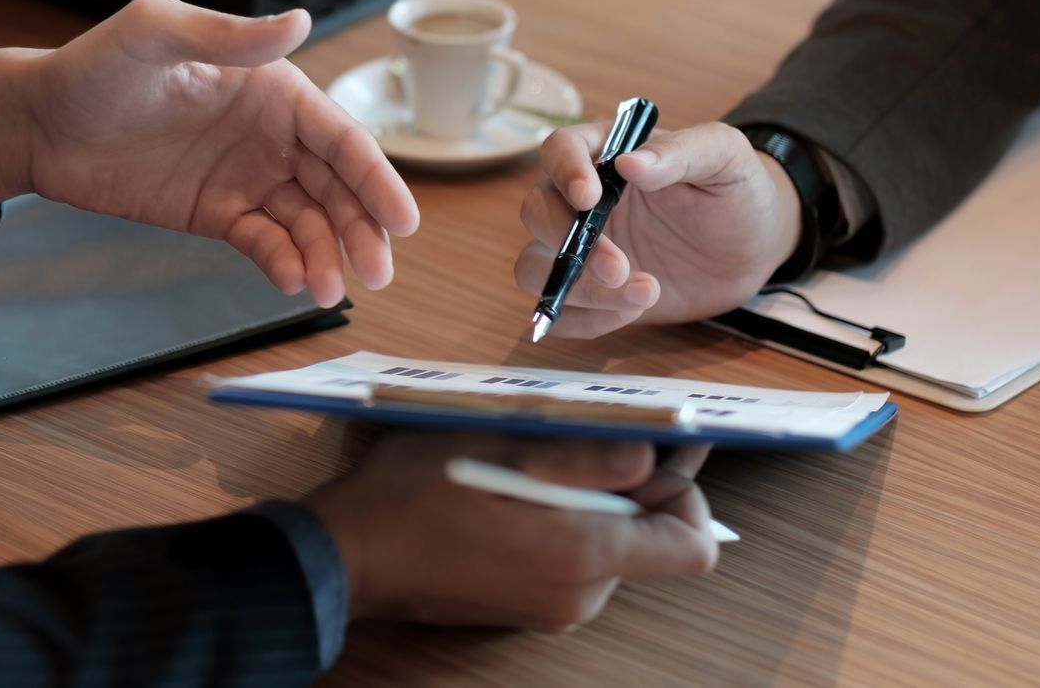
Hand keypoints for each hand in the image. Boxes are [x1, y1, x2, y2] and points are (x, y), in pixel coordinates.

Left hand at [0, 0, 418, 306]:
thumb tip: (300, 21)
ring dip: (326, 255)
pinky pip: (262, 241)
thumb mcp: (156, 33)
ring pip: (306, 222)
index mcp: (272, 87)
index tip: (402, 220)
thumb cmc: (96, 65)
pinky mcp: (217, 213)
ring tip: (330, 290)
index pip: (340, 137)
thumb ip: (227, 35)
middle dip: (363, 229)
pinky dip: (281, 262)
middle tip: (378, 272)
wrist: (40, 122)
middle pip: (337, 187)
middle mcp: (271, 134)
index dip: (376, 178)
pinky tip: (289, 280)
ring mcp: (246, 177)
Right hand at [306, 433, 717, 629]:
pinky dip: (562, 522)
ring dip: (591, 500)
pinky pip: (572, 561)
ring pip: (608, 546)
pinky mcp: (525, 607)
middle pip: (648, 539)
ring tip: (539, 457)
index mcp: (583, 555)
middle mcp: (579, 594)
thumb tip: (652, 457)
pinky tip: (516, 489)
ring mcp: (551, 608)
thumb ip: (587, 456)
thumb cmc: (414, 494)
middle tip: (600, 431)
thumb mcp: (500, 448)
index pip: (691, 542)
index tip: (665, 446)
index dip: (688, 490)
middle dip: (634, 485)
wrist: (347, 555)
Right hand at [515, 123, 801, 337]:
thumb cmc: (737, 193)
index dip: (563, 170)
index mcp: (607, 154)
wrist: (755, 249)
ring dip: (578, 289)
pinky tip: (632, 311)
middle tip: (619, 268)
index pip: (559, 148)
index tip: (588, 198)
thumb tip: (631, 162)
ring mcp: (582, 250)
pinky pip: (559, 312)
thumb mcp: (725, 159)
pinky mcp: (592, 294)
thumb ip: (682, 153)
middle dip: (570, 245)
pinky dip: (586, 320)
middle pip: (537, 212)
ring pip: (534, 268)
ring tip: (644, 294)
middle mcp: (583, 202)